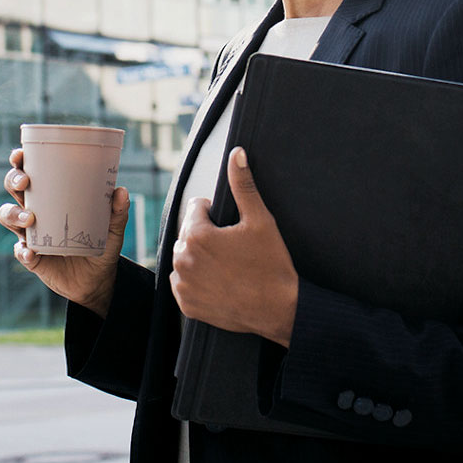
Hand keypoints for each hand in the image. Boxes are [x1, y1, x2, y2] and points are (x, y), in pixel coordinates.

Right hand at [0, 148, 129, 317]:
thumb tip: (121, 191)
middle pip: (14, 189)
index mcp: (52, 196)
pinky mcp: (31, 257)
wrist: (97, 279)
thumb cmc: (101, 244)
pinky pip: (21, 251)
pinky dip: (24, 252)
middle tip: (25, 182)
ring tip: (30, 219)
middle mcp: (36, 211)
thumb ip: (117, 212)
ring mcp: (30, 234)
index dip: (20, 162)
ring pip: (9, 217)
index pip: (31, 172)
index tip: (21, 154)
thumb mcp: (112, 228)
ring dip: (14, 215)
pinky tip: (31, 253)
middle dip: (13, 181)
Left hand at [171, 147, 298, 345]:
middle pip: (189, 234)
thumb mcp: (260, 220)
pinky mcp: (187, 305)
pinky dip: (197, 281)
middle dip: (206, 235)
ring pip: (185, 258)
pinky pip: (184, 284)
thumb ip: (243, 185)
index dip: (216, 214)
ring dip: (199, 257)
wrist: (279, 309)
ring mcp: (183, 285)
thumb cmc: (271, 264)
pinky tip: (219, 281)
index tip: (233, 229)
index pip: (196, 208)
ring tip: (227, 265)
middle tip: (233, 248)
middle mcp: (183, 260)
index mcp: (196, 235)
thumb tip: (236, 154)